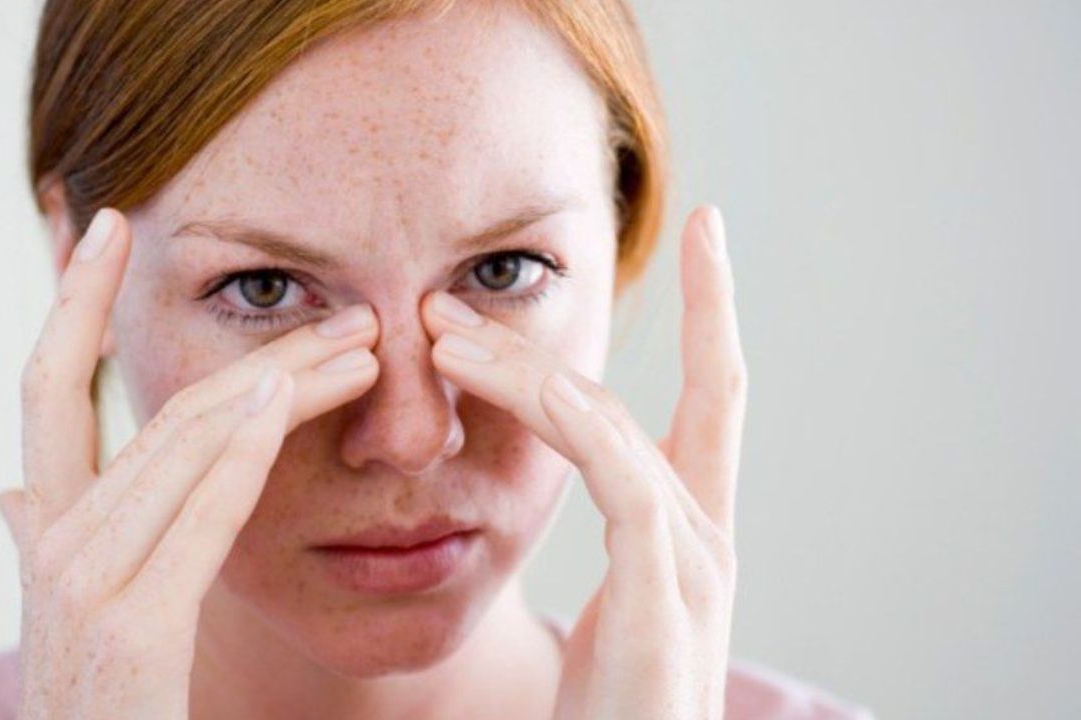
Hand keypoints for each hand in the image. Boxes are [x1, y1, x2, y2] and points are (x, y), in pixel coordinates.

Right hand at [0, 208, 380, 718]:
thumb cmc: (95, 704)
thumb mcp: (59, 613)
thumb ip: (39, 541)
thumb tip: (7, 494)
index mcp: (44, 529)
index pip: (48, 389)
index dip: (74, 303)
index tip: (110, 228)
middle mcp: (55, 542)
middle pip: (161, 408)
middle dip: (257, 350)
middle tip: (334, 306)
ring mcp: (86, 581)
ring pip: (190, 443)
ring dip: (282, 384)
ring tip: (357, 347)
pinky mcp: (134, 624)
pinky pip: (201, 511)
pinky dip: (246, 447)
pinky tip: (287, 398)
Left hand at [421, 205, 745, 718]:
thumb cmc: (606, 719)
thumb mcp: (604, 621)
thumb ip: (599, 550)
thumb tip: (538, 505)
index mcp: (689, 539)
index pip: (719, 403)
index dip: (718, 318)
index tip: (710, 241)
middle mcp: (706, 539)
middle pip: (699, 392)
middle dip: (690, 305)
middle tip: (652, 233)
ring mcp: (694, 565)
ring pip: (610, 422)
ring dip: (523, 363)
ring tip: (447, 327)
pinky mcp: (664, 595)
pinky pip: (613, 474)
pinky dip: (550, 413)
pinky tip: (486, 377)